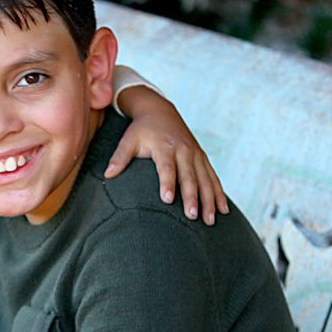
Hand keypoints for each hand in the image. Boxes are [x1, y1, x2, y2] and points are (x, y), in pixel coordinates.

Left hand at [109, 88, 228, 224]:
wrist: (160, 111)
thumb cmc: (141, 130)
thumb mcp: (128, 140)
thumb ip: (120, 157)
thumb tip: (108, 175)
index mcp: (165, 146)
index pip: (167, 167)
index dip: (168, 183)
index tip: (168, 200)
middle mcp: (183, 150)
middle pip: (189, 176)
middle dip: (192, 197)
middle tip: (193, 216)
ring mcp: (195, 154)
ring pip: (205, 179)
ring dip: (209, 200)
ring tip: (210, 220)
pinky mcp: (202, 158)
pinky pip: (213, 177)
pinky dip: (219, 194)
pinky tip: (223, 210)